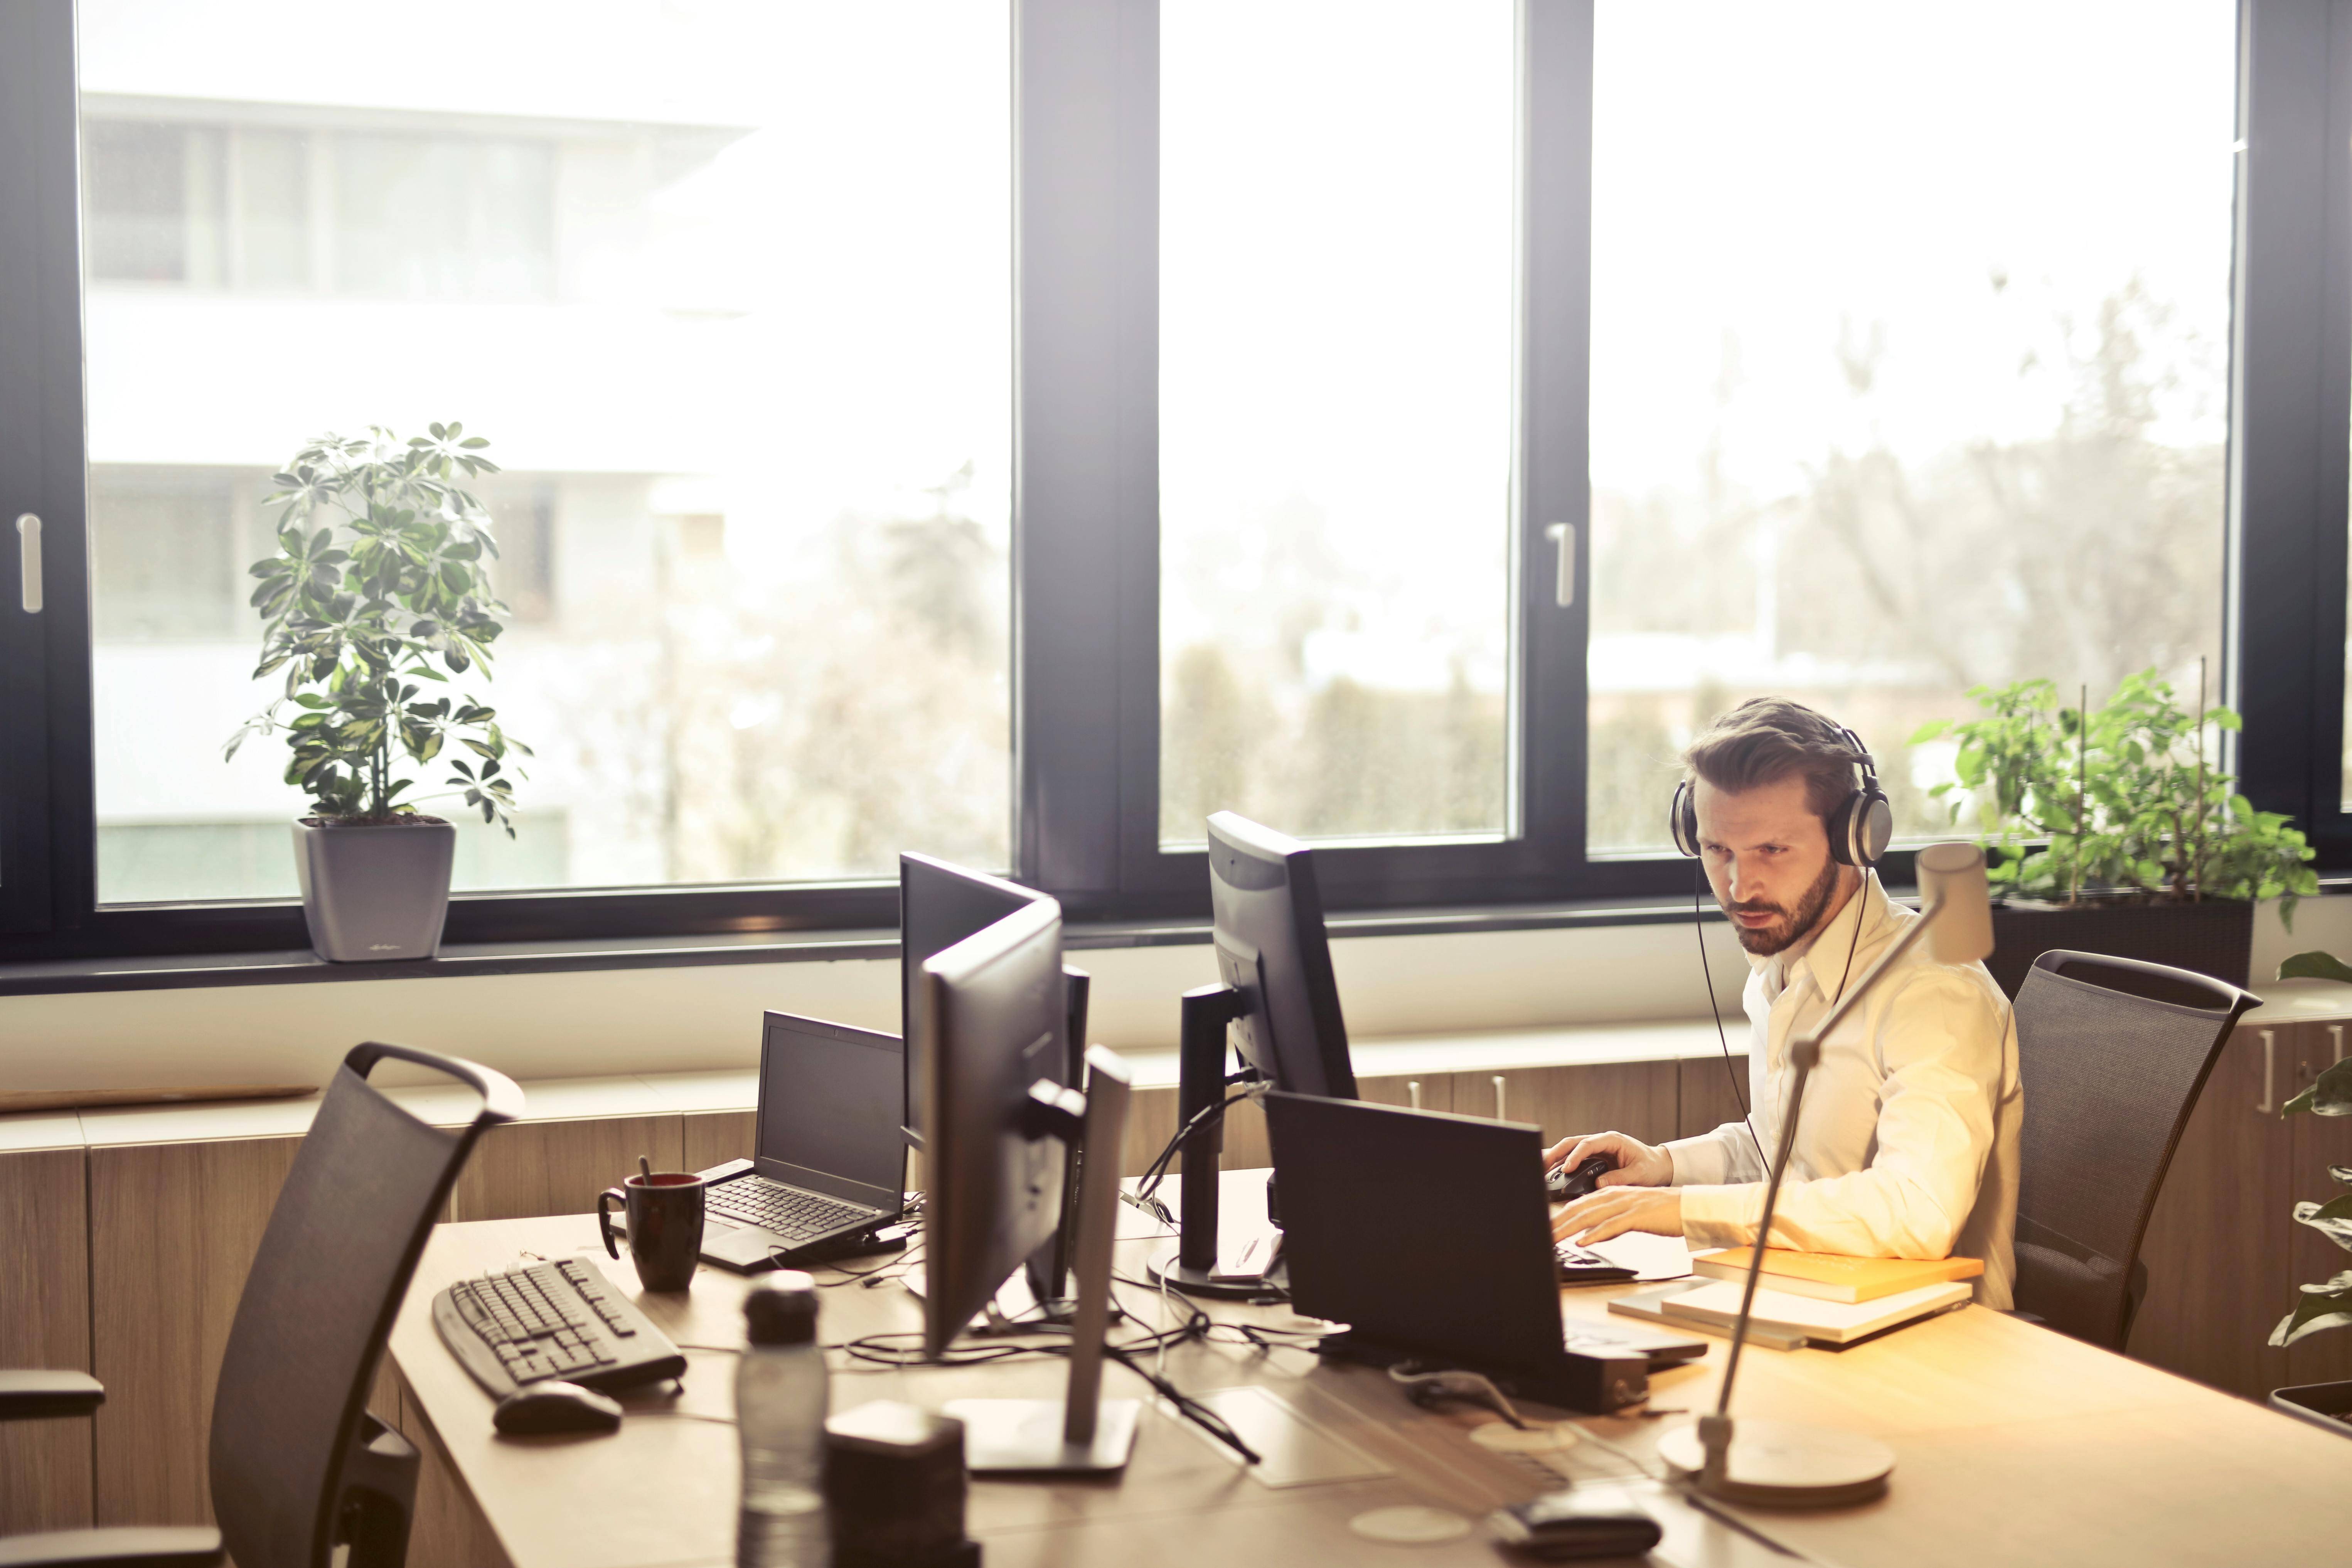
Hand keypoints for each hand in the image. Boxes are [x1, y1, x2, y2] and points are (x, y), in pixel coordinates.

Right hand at [1541, 1130, 1672, 1188]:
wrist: (1658, 1165)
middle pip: (1572, 1143)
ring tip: (1541, 1170)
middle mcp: (1601, 1141)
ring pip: (1569, 1149)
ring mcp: (1596, 1149)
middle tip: (1542, 1166)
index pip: (1587, 1144)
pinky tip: (1552, 1173)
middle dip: (1555, 1153)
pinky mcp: (1593, 1158)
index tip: (1567, 1169)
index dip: (1575, 1156)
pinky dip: (1562, 1164)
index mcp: (1612, 1140)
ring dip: (1555, 1158)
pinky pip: (1574, 1158)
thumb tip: (1598, 1184)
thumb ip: (1620, 1178)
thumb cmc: (1651, 1167)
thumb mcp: (1639, 1173)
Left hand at [1553, 1186, 1683, 1244]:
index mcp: (1612, 1194)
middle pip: (1578, 1209)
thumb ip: (1610, 1222)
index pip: (1578, 1205)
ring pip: (1590, 1216)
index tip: (1544, 1228)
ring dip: (1568, 1229)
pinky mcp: (1637, 1216)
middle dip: (1557, 1223)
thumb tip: (1590, 1234)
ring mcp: (1626, 1205)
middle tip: (1540, 1234)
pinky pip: (1612, 1225)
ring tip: (1552, 1239)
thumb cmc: (1661, 1212)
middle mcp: (1615, 1196)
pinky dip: (1595, 1234)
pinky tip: (1583, 1241)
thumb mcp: (1630, 1215)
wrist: (1689, 1207)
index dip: (1559, 1217)